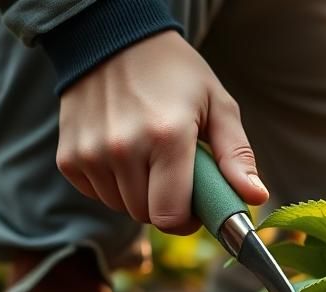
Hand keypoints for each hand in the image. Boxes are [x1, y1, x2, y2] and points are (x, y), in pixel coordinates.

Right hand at [56, 31, 267, 234]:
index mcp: (166, 138)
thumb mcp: (217, 104)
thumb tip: (256, 197)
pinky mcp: (69, 157)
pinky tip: (122, 153)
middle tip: (174, 174)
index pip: (171, 217)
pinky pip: (97, 194)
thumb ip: (236, 155)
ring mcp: (91, 154)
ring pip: (121, 207)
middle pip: (147, 216)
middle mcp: (123, 149)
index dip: (187, 220)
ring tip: (148, 158)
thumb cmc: (175, 73)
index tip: (194, 207)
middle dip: (165, 204)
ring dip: (138, 195)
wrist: (111, 37)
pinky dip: (112, 184)